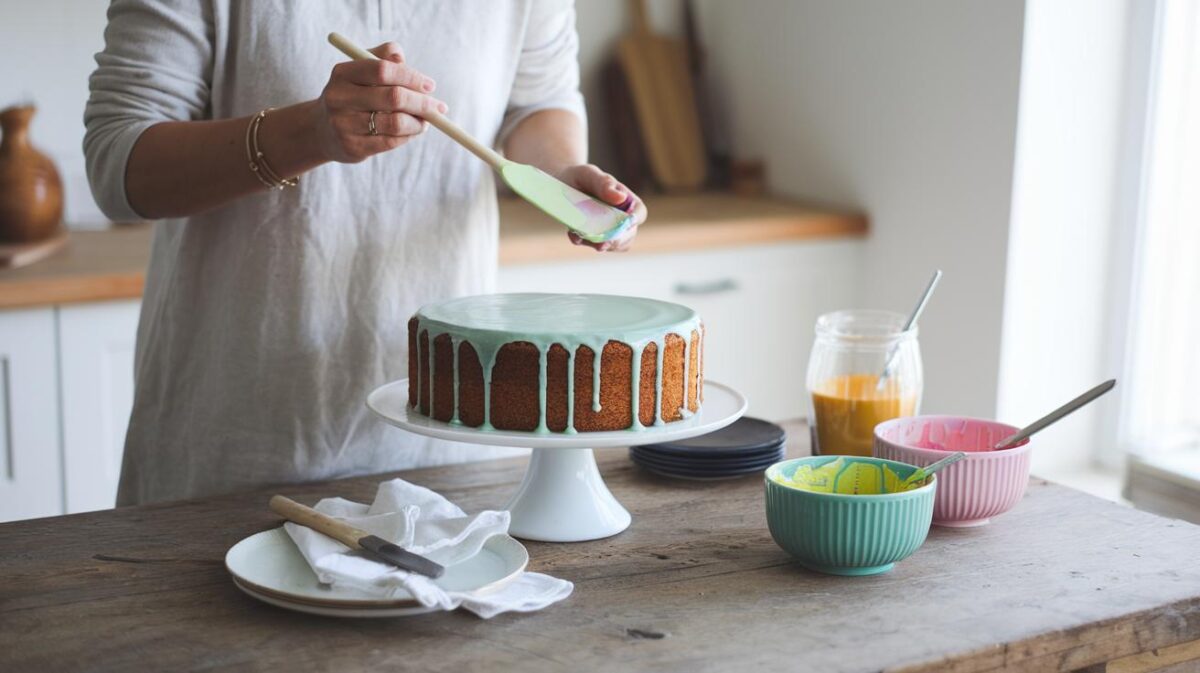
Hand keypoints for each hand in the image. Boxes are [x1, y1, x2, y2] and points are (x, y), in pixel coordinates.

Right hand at [313, 43, 446, 163]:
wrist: (322, 131)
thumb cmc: (353, 95)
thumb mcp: (361, 71)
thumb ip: (382, 58)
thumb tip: (401, 57)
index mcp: (343, 73)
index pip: (382, 70)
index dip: (411, 77)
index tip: (430, 86)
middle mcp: (339, 97)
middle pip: (393, 98)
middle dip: (422, 103)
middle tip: (438, 107)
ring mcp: (343, 124)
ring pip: (395, 123)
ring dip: (418, 122)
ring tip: (426, 121)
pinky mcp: (352, 147)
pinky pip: (390, 142)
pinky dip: (408, 136)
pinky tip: (413, 131)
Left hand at [556, 165, 645, 251]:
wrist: (561, 185)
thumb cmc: (579, 176)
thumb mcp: (589, 174)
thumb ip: (604, 183)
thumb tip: (621, 197)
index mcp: (626, 200)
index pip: (639, 212)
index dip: (635, 219)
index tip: (627, 223)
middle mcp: (621, 217)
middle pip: (629, 234)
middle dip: (617, 239)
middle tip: (603, 242)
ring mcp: (609, 230)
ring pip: (615, 245)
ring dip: (601, 244)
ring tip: (583, 235)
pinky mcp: (595, 238)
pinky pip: (594, 245)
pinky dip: (584, 242)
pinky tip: (573, 234)